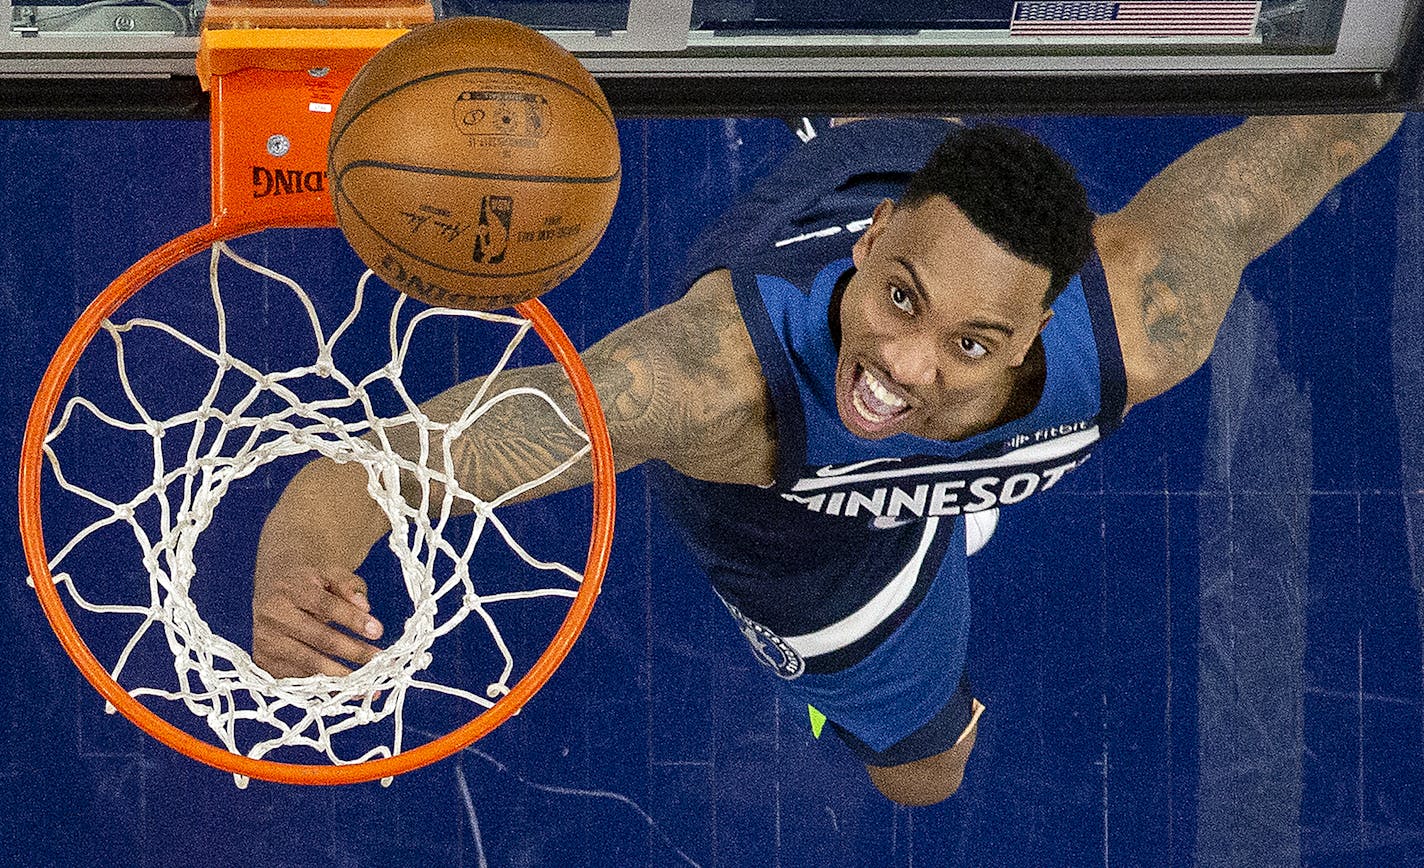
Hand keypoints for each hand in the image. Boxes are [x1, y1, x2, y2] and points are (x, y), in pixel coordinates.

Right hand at [252, 550, 384, 678]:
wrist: (272, 592)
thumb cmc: (308, 584)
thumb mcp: (329, 574)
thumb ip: (349, 585)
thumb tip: (364, 608)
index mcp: (291, 589)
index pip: (326, 605)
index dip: (352, 619)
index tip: (378, 631)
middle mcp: (273, 615)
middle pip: (319, 638)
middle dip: (353, 651)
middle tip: (380, 661)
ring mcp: (266, 641)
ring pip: (308, 663)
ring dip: (341, 677)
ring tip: (368, 685)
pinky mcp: (264, 662)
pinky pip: (297, 679)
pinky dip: (323, 688)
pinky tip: (346, 692)